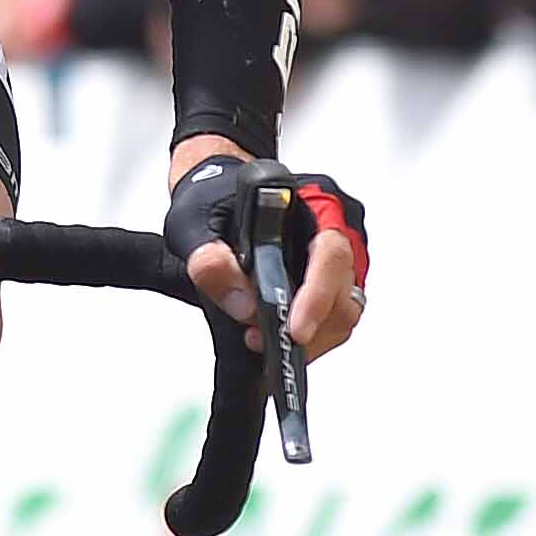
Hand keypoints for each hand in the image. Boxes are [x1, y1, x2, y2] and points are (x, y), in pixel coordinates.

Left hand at [165, 136, 366, 362]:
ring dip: (307, 337)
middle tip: (259, 338)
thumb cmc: (212, 201)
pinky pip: (333, 318)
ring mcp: (335, 258)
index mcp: (308, 203)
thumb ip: (208, 259)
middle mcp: (332, 229)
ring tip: (259, 337)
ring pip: (343, 311)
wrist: (217, 198)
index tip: (295, 329)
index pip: (331, 253)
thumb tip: (241, 302)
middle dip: (307, 326)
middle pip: (344, 291)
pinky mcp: (329, 283)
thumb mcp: (192, 222)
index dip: (317, 296)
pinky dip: (307, 335)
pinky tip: (274, 334)